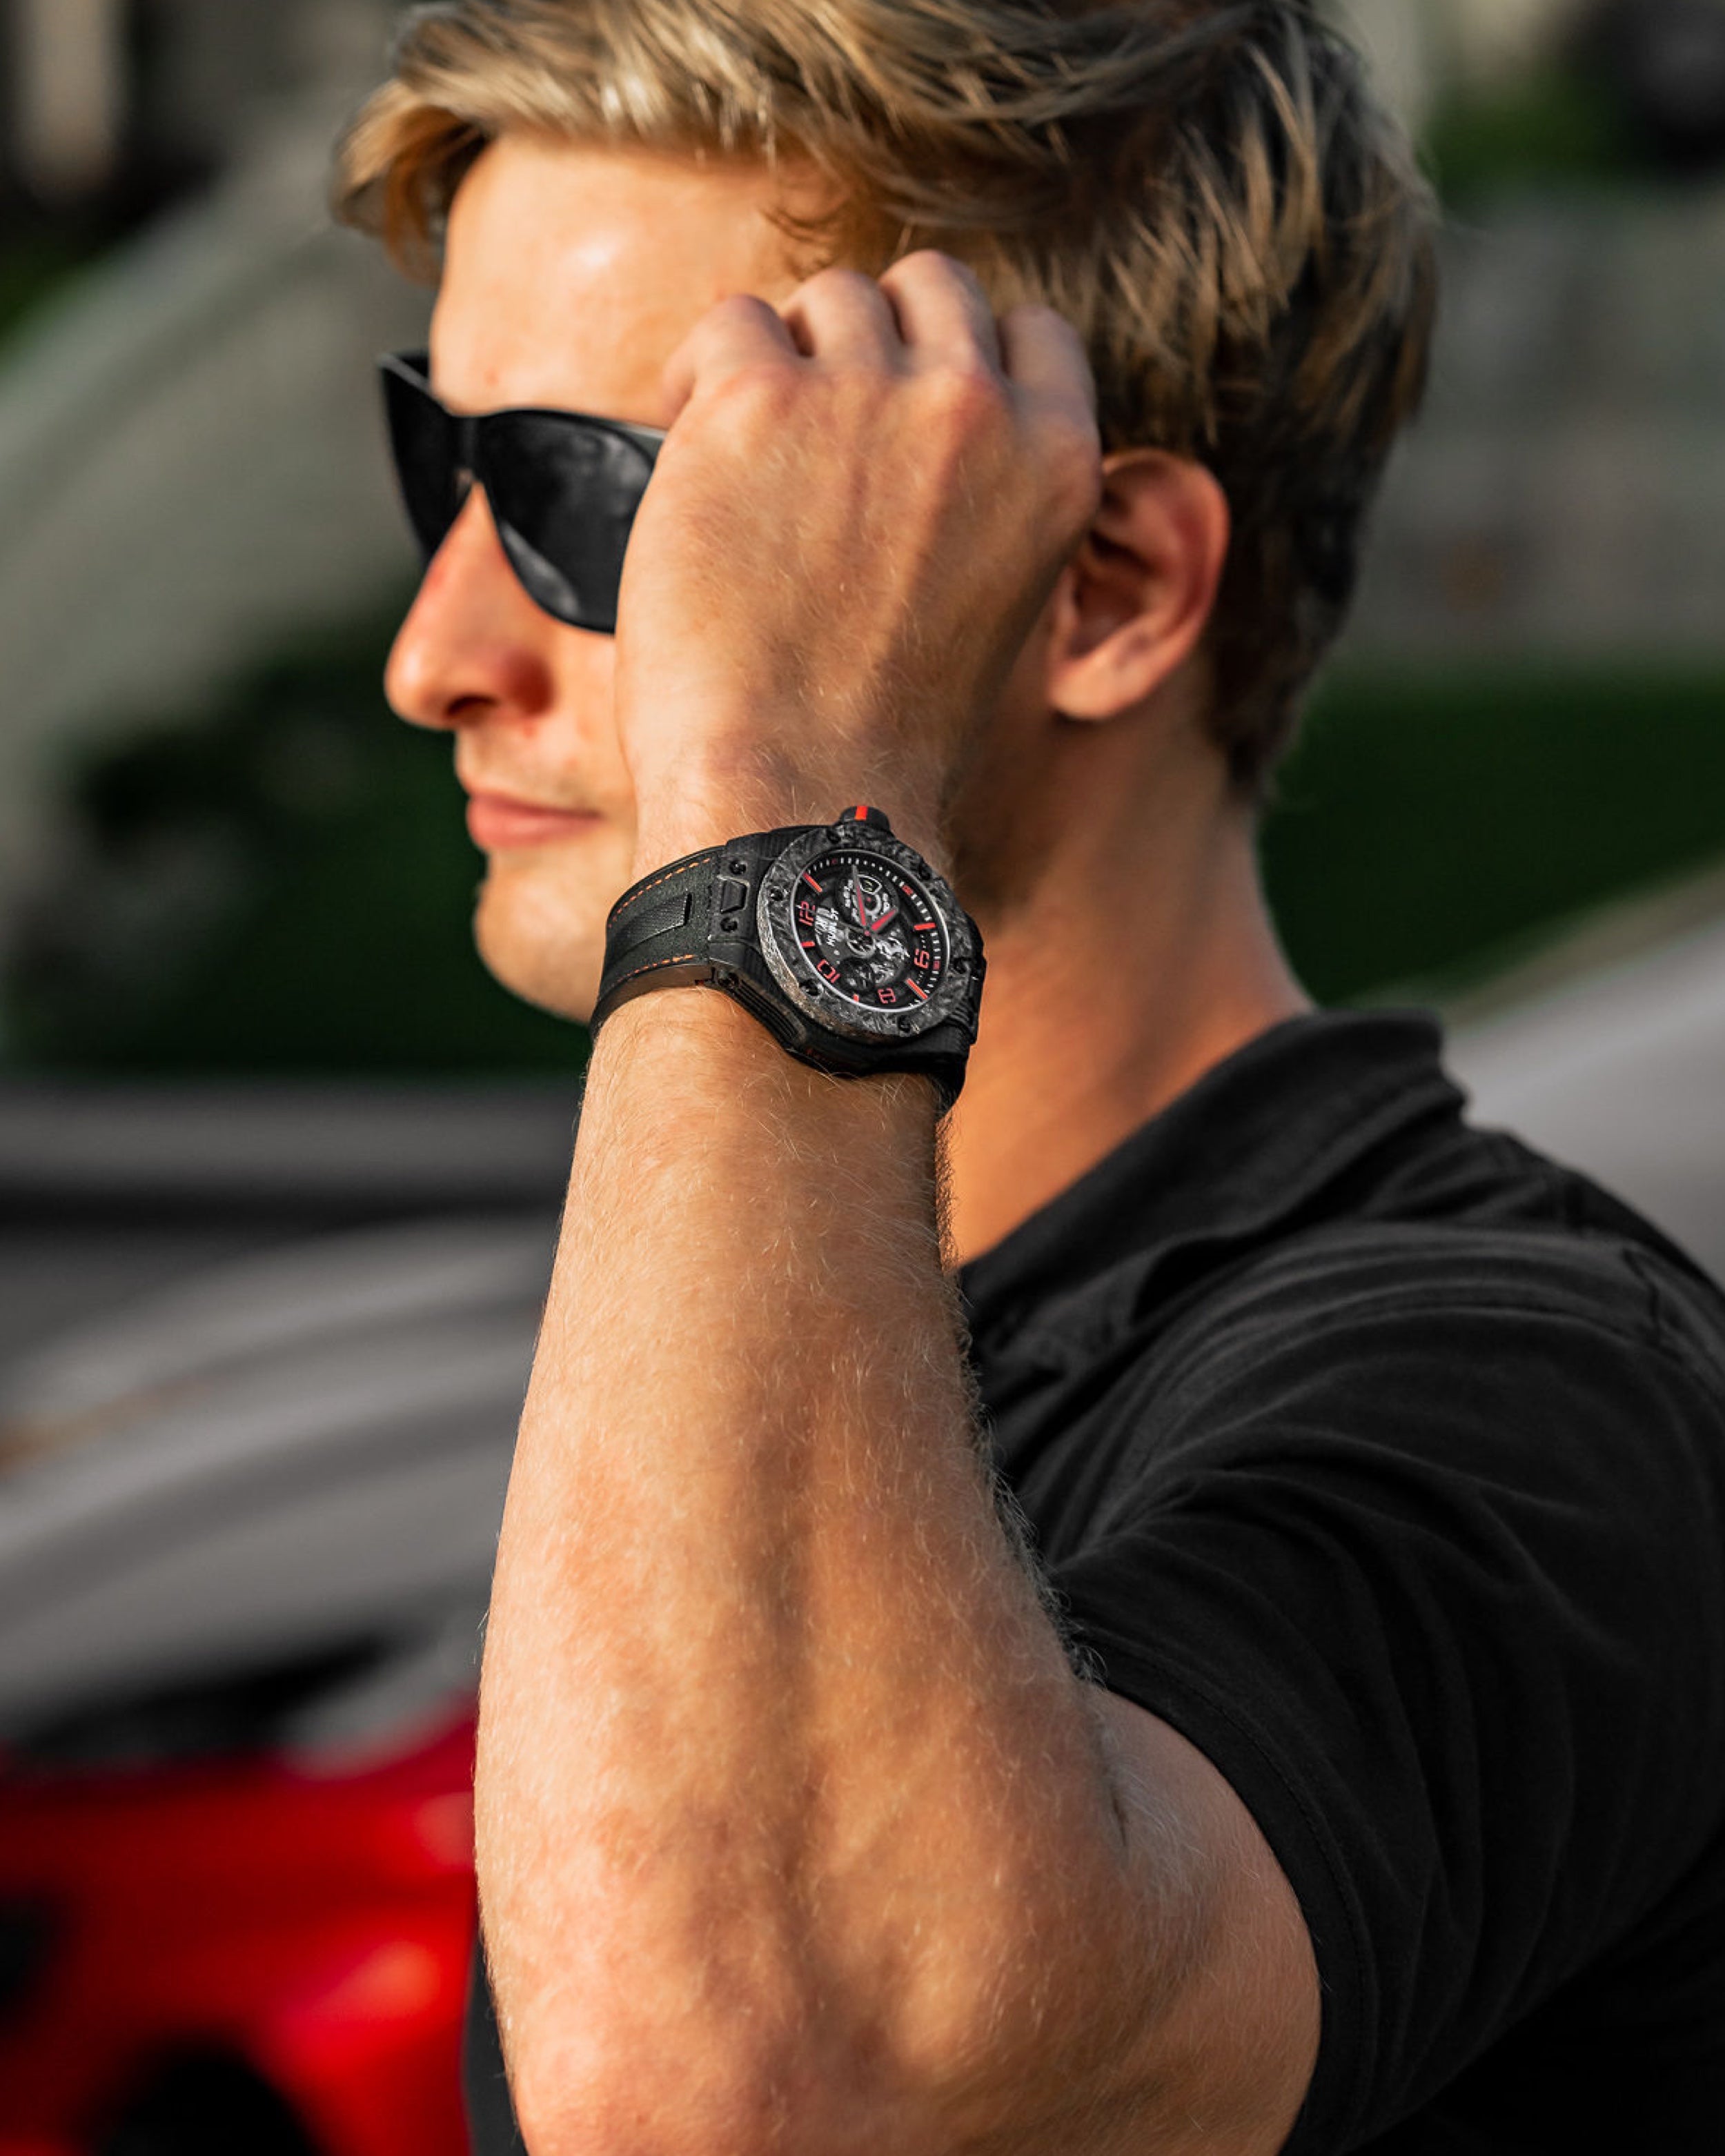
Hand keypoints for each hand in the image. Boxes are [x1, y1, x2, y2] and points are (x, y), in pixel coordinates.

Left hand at [616, 251, 1101, 871]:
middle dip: (870, 341)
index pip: (1028, 331)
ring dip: (785, 362)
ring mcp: (866, 395)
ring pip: (827, 298)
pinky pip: (729, 325)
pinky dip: (701, 379)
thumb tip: (921, 414)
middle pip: (928, 288)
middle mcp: (977, 408)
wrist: (796, 794)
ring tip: (749, 465)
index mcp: (1060, 460)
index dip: (956, 361)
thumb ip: (983, 493)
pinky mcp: (755, 400)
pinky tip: (692, 459)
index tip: (904, 413)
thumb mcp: (993, 599)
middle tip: (816, 434)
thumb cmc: (882, 734)